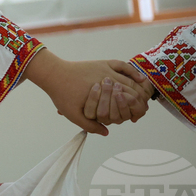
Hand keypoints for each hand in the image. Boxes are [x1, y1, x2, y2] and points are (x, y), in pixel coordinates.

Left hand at [23, 50, 151, 135]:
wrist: (52, 74)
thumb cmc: (62, 95)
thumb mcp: (74, 115)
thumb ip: (91, 125)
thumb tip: (107, 132)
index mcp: (103, 92)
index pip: (129, 100)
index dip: (136, 109)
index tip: (136, 116)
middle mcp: (107, 78)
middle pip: (132, 89)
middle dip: (139, 99)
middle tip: (142, 109)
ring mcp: (105, 69)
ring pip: (129, 78)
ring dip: (138, 88)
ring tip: (142, 97)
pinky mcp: (101, 63)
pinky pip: (122, 65)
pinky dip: (132, 71)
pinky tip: (140, 78)